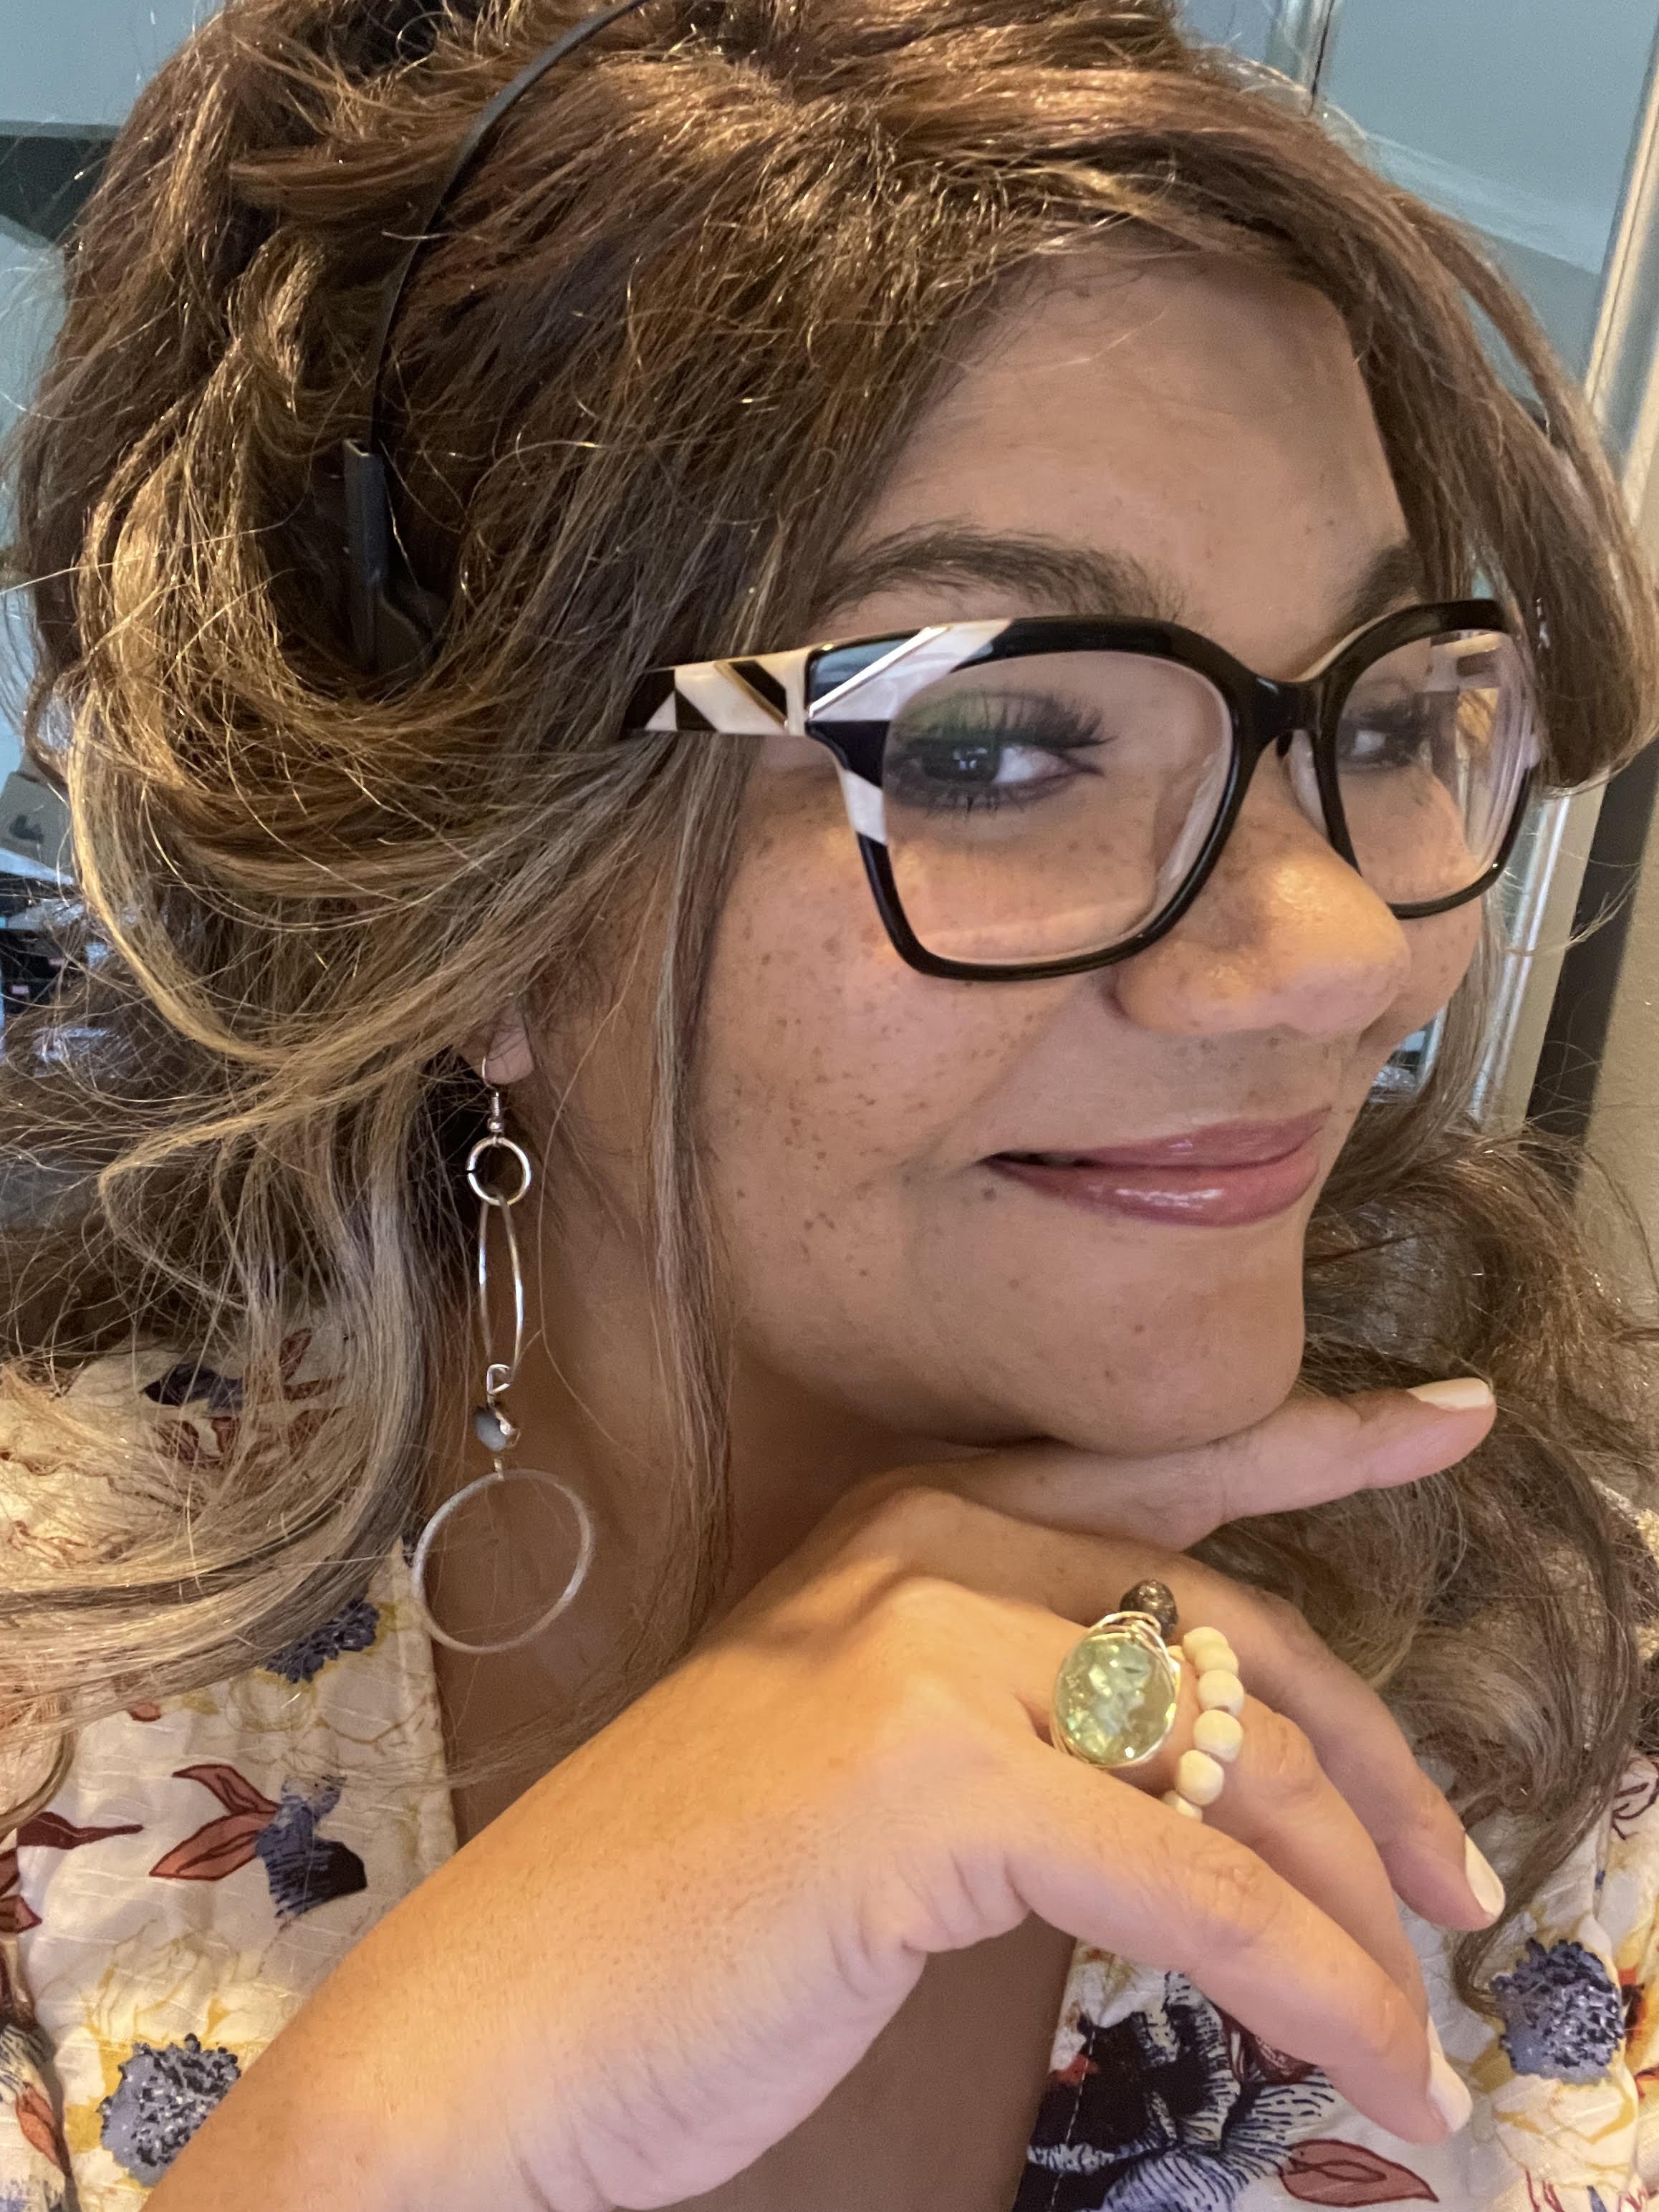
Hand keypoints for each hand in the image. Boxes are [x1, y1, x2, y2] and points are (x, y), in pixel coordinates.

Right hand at [149, 1380, 1495, 2211]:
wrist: (494, 2035)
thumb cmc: (675, 1923)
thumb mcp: (866, 1773)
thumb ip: (1015, 1723)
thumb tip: (1198, 1782)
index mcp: (898, 1523)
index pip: (1153, 1468)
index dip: (1318, 1445)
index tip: (1445, 1427)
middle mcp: (918, 1548)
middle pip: (1229, 1634)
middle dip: (1372, 1768)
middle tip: (1452, 1888)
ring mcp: (921, 1649)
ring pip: (1232, 1766)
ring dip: (1353, 1917)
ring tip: (1409, 2028)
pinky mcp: (932, 1782)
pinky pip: (1195, 1883)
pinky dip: (1311, 1985)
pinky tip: (1360, 2060)